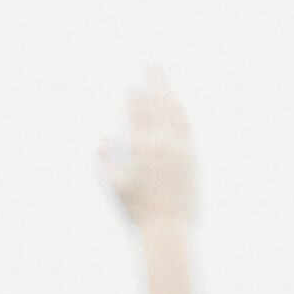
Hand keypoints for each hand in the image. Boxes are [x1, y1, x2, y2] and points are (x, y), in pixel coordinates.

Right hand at [99, 66, 198, 227]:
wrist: (168, 228)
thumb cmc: (139, 209)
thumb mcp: (116, 186)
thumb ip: (107, 161)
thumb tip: (101, 139)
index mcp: (142, 149)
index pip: (137, 115)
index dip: (134, 99)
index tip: (132, 86)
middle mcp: (163, 144)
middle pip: (159, 105)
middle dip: (155, 82)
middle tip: (152, 65)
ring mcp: (180, 149)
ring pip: (176, 112)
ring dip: (170, 93)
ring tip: (166, 81)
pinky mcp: (192, 157)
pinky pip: (187, 127)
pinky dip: (181, 112)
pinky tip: (179, 105)